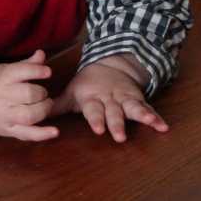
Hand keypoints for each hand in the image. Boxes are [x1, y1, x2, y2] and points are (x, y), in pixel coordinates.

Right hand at [0, 49, 58, 140]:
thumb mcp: (4, 70)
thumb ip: (25, 64)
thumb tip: (42, 54)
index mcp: (0, 79)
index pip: (21, 72)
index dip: (37, 71)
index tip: (48, 72)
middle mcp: (2, 97)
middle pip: (28, 94)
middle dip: (41, 93)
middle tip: (42, 93)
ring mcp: (5, 116)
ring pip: (29, 115)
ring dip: (44, 109)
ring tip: (46, 105)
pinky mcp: (9, 131)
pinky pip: (27, 134)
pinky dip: (43, 134)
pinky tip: (55, 132)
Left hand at [50, 55, 167, 141]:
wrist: (110, 65)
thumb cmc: (88, 85)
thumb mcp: (72, 92)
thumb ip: (56, 105)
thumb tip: (36, 114)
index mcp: (92, 97)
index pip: (93, 109)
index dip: (95, 118)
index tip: (97, 128)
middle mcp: (109, 98)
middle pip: (114, 111)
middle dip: (116, 122)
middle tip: (119, 135)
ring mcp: (124, 98)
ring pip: (133, 107)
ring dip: (141, 116)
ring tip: (151, 124)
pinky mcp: (137, 99)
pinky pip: (147, 108)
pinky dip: (156, 117)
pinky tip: (163, 126)